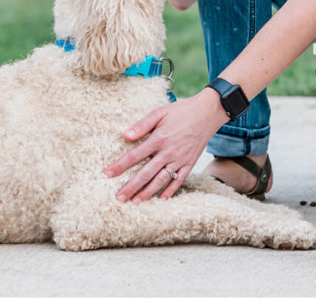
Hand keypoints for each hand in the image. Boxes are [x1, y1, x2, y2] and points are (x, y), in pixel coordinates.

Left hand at [102, 90, 229, 201]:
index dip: (120, 165)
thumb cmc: (180, 112)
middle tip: (119, 198)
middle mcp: (169, 152)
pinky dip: (170, 191)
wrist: (207, 114)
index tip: (108, 174)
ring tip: (135, 202)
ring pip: (161, 180)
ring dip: (147, 193)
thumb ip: (142, 125)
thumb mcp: (159, 113)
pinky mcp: (190, 164)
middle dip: (131, 187)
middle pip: (146, 173)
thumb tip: (125, 136)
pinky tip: (160, 200)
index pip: (134, 155)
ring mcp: (180, 160)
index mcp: (159, 139)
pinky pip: (179, 181)